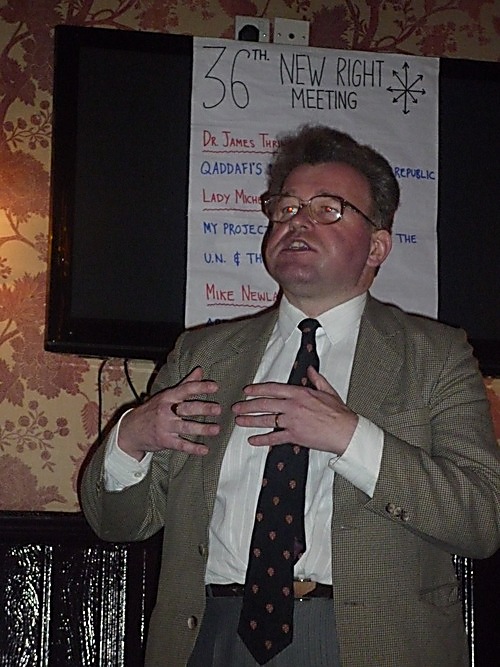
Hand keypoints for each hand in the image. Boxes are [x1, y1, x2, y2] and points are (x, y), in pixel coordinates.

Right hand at [118, 367, 220, 460]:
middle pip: (187, 409)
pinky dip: (193, 448)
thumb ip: (185, 384)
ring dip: (202, 429)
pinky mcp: (165, 441)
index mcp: (168, 397)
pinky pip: (181, 445)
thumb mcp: (166, 395)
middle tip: (218, 409)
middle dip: (203, 409)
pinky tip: (204, 449)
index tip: (215, 387)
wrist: (130, 430)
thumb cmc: (152, 410)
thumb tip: (200, 370)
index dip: (200, 387)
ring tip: (216, 429)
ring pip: (185, 427)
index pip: (185, 390)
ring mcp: (165, 427)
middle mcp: (166, 411)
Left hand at [232, 366, 357, 455]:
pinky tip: (252, 440)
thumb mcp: (328, 391)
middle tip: (236, 407)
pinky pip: (274, 438)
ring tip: (239, 421)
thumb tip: (310, 370)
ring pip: (266, 420)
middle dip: (248, 405)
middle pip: (265, 404)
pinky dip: (262, 439)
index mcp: (300, 393)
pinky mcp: (294, 436)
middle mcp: (293, 406)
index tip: (247, 390)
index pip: (273, 388)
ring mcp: (292, 421)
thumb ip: (317, 379)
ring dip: (250, 420)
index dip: (257, 389)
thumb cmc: (339, 414)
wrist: (346, 431)